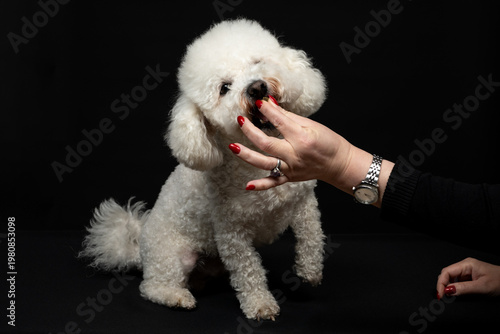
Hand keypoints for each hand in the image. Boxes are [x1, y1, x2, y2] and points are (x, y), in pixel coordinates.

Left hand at [231, 98, 353, 190]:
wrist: (339, 164)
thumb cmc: (328, 142)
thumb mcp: (311, 125)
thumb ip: (288, 116)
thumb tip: (269, 103)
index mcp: (302, 138)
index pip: (279, 122)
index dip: (267, 111)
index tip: (258, 102)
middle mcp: (294, 155)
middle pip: (267, 143)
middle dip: (250, 131)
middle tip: (240, 120)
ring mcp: (291, 168)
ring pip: (265, 163)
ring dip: (247, 155)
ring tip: (233, 147)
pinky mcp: (289, 178)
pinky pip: (273, 183)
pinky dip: (260, 185)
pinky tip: (247, 185)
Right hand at [437, 257, 499, 297]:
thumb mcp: (482, 287)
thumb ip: (464, 288)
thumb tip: (447, 290)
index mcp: (467, 264)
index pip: (447, 272)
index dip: (441, 283)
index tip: (440, 295)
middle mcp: (465, 266)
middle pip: (447, 274)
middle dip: (443, 285)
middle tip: (443, 298)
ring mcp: (467, 271)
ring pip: (451, 278)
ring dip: (448, 287)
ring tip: (449, 297)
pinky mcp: (469, 277)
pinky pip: (457, 281)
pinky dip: (454, 288)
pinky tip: (456, 293)